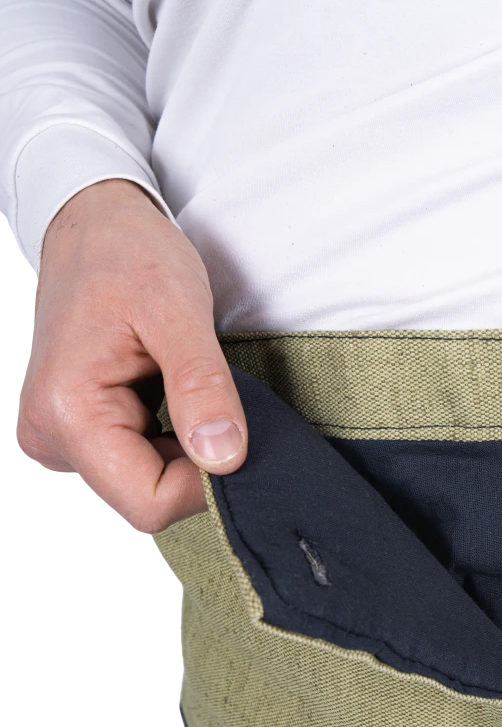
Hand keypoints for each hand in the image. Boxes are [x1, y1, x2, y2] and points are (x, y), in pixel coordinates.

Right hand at [17, 178, 246, 532]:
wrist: (94, 224)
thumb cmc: (129, 255)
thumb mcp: (178, 311)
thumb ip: (202, 388)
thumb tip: (224, 458)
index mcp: (66, 413)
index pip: (148, 502)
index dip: (201, 482)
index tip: (227, 431)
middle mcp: (49, 436)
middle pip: (144, 497)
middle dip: (190, 462)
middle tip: (208, 399)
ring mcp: (57, 437)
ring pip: (142, 483)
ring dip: (178, 448)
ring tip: (178, 385)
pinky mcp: (72, 432)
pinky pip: (132, 463)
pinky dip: (164, 439)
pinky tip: (163, 393)